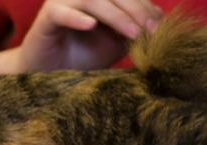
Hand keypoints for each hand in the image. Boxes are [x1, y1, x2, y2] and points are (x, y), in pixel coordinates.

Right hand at [13, 0, 161, 70]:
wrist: (49, 75)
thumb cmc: (82, 58)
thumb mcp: (114, 44)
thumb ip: (132, 31)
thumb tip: (160, 18)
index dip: (144, 6)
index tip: (158, 26)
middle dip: (135, 10)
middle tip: (150, 30)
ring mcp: (63, 2)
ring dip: (115, 15)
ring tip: (132, 33)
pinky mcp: (46, 17)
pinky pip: (61, 12)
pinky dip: (76, 18)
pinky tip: (91, 26)